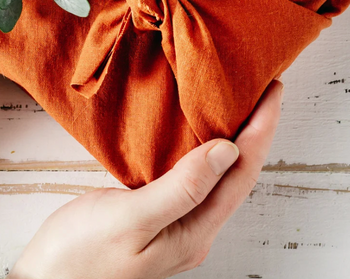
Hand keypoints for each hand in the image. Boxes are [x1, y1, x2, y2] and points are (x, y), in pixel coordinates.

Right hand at [9, 80, 283, 278]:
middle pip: (237, 176)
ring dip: (229, 139)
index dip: (261, 130)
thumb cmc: (77, 260)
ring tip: (234, 103)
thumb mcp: (130, 220)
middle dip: (253, 131)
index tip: (272, 90)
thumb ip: (181, 188)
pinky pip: (189, 180)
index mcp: (193, 233)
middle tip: (261, 88)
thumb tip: (227, 151)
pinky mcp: (152, 220)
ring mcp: (173, 227)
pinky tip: (191, 134)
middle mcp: (191, 232)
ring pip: (214, 177)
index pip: (242, 174)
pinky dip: (198, 150)